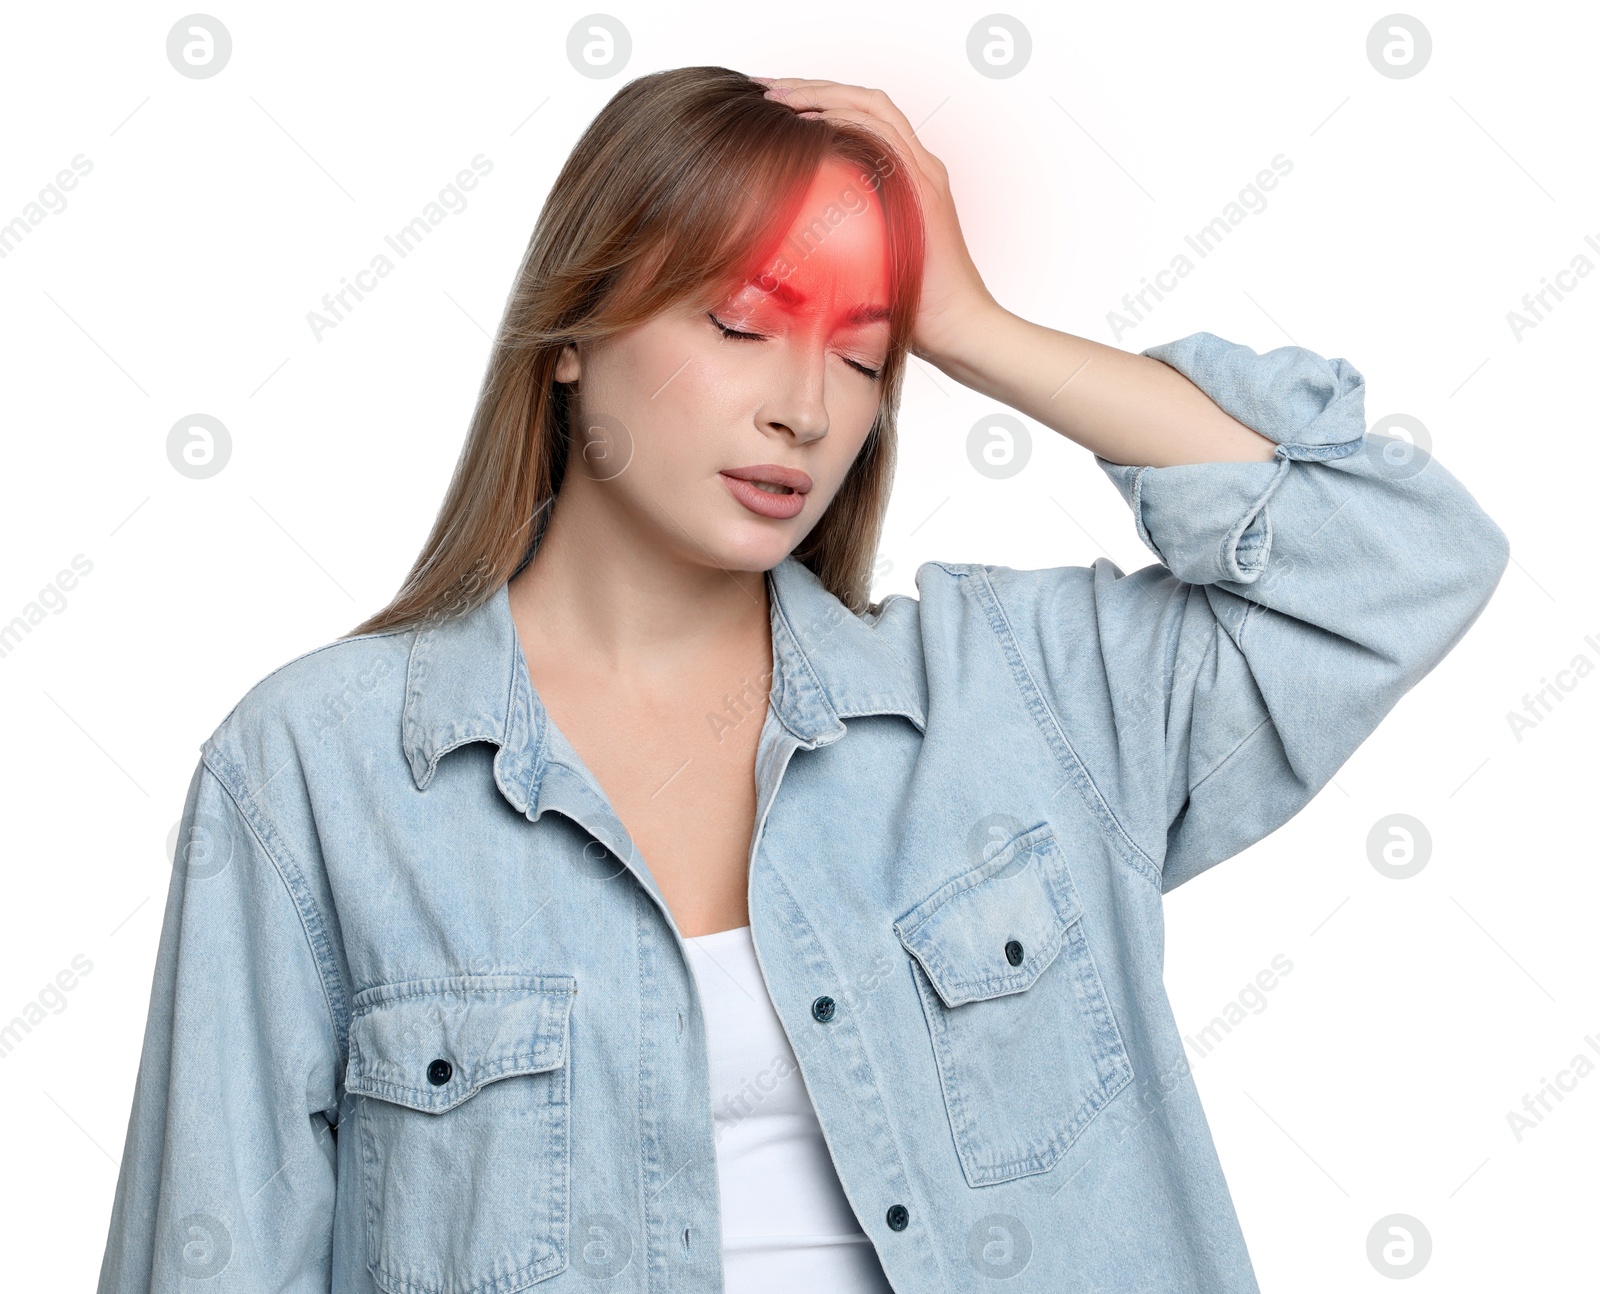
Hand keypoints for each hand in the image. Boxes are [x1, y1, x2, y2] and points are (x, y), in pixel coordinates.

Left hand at [756, 77, 997, 368]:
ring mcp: (926, 173)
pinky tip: (809, 125)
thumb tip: (776, 259)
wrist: (958, 331)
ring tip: (778, 97)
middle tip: (765, 89)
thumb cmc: (909, 315)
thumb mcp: (859, 273)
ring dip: (822, 95)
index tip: (773, 108)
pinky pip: (885, 140)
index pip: (860, 120)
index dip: (818, 102)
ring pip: (873, 108)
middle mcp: (919, 165)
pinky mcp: (927, 189)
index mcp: (905, 178)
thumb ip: (832, 251)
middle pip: (864, 102)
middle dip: (812, 86)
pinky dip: (847, 122)